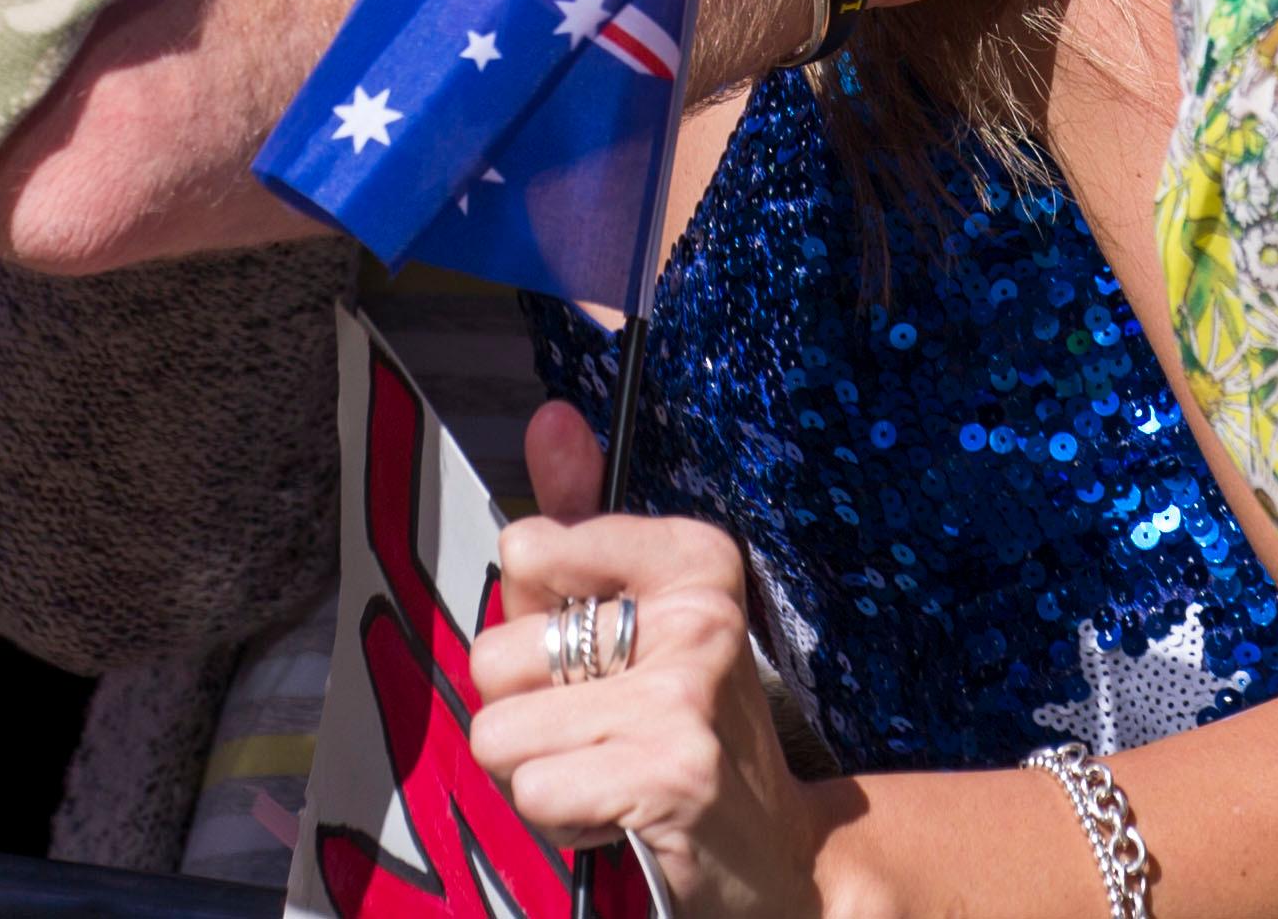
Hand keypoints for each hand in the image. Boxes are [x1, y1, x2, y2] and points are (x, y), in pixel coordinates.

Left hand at [467, 403, 822, 918]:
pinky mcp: (670, 775)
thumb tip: (551, 419)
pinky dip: (560, 821)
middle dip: (525, 711)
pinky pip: (531, 791)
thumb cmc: (690, 726)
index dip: (534, 621)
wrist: (782, 857)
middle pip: (496, 653)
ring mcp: (684, 695)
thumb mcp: (645, 609)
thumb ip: (582, 519)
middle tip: (598, 730)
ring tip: (603, 772)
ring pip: (501, 733)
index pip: (525, 550)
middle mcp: (696, 615)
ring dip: (537, 772)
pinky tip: (615, 816)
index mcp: (692, 557)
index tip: (597, 651)